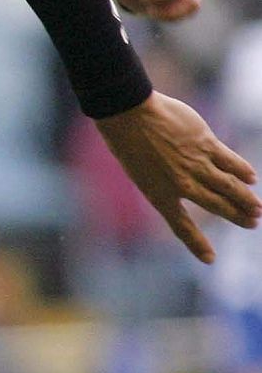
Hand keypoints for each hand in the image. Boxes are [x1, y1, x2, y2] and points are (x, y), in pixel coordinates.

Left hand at [96, 91, 259, 261]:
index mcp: (159, 194)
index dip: (196, 244)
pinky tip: (251, 177)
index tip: (210, 259)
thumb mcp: (137, 167)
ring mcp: (196, 164)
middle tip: (251, 223)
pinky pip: (230, 161)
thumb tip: (185, 177)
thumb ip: (161, 177)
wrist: (127, 113)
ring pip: (229, 186)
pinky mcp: (205, 144)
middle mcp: (182, 184)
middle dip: (236, 216)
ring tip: (257, 207)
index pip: (181, 226)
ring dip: (245, 198)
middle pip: (216, 205)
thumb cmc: (124, 136)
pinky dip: (243, 170)